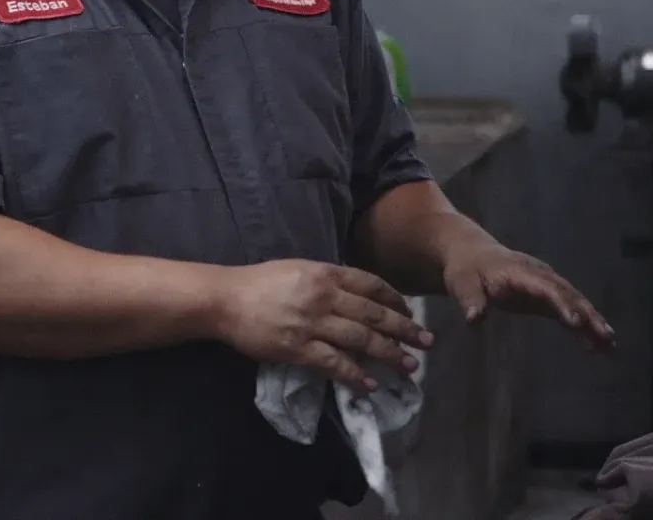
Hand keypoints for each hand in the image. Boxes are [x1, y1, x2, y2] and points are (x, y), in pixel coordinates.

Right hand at [212, 259, 432, 391]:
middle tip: (427, 343)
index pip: (371, 285)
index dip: (395, 301)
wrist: (225, 299)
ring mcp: (311, 323)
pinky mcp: (297, 348)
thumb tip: (356, 292)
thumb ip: (327, 279)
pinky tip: (370, 384)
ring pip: (360, 340)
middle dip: (404, 329)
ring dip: (389, 354)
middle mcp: (323, 296)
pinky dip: (355, 375)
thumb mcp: (297, 268)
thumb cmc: (259, 282)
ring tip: (409, 366)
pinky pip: (334, 363)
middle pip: (373, 314)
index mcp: (324, 274)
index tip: (410, 313)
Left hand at [441, 241, 615, 350]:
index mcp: (519, 271)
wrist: (471, 254)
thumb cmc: (465, 270)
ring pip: (575, 302)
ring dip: (593, 322)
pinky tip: (598, 346)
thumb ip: (470, 300)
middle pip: (568, 294)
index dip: (561, 303)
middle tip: (605, 337)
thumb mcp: (461, 284)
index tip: (575, 321)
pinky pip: (569, 310)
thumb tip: (474, 320)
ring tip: (610, 345)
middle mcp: (539, 276)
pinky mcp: (546, 296)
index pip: (544, 287)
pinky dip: (584, 326)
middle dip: (587, 315)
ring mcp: (545, 284)